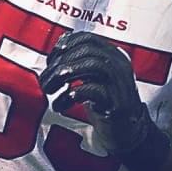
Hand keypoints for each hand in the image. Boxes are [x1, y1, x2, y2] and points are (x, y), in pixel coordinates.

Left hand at [39, 31, 167, 170]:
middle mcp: (120, 65)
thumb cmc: (105, 104)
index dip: (66, 45)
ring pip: (92, 65)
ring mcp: (120, 83)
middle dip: (59, 63)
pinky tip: (60, 104)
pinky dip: (70, 96)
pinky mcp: (117, 102)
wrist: (126, 132)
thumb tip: (58, 48)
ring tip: (49, 89)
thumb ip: (81, 63)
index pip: (89, 39)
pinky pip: (92, 90)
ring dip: (63, 75)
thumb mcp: (93, 78)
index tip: (51, 59)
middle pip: (87, 50)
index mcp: (114, 56)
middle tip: (45, 80)